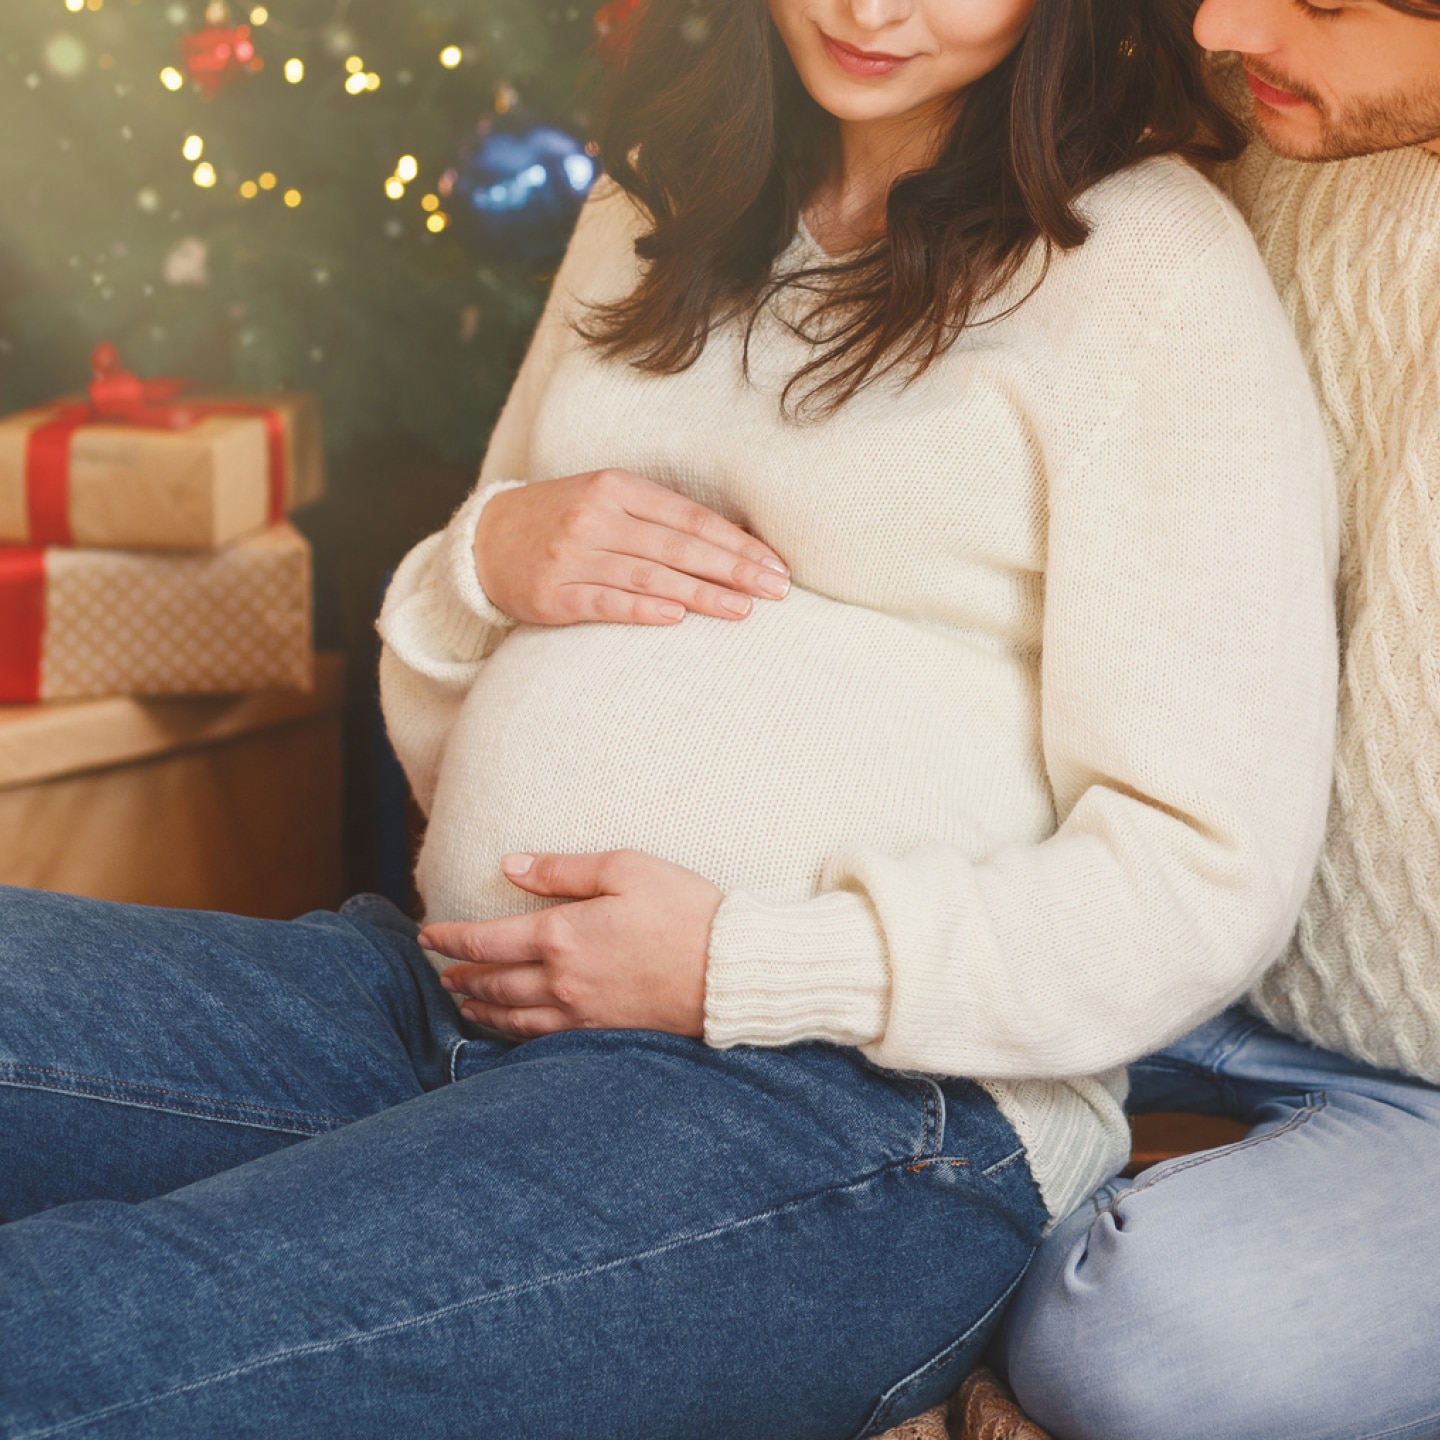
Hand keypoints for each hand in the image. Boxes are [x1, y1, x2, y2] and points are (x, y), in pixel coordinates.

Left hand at [420, 850, 722, 1040]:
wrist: (729, 970)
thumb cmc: (684, 910)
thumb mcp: (625, 869)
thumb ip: (561, 871)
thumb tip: (510, 866)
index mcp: (562, 935)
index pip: (486, 940)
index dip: (451, 938)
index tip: (428, 934)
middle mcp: (562, 980)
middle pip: (493, 982)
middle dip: (462, 974)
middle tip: (441, 970)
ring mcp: (581, 1013)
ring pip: (512, 1017)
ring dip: (481, 1009)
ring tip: (464, 1001)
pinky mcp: (602, 1034)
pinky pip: (542, 1039)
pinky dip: (514, 1034)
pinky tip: (511, 1029)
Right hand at [473, 468, 790, 626]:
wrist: (485, 542)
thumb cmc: (564, 521)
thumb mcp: (610, 501)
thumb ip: (663, 517)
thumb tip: (736, 537)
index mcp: (616, 488)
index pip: (690, 517)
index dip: (736, 542)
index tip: (776, 564)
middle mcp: (595, 518)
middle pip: (677, 545)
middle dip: (733, 568)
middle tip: (777, 589)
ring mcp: (571, 556)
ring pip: (648, 576)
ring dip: (700, 594)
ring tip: (743, 610)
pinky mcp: (552, 595)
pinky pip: (605, 603)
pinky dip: (643, 609)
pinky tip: (677, 617)